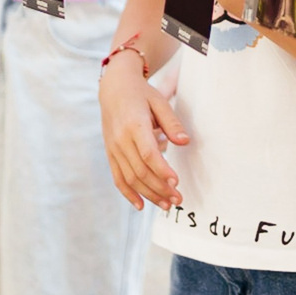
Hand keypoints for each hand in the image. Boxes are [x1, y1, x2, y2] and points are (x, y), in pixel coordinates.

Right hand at [101, 53, 186, 209]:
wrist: (113, 89)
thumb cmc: (141, 94)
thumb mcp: (159, 101)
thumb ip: (172, 122)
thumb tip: (185, 142)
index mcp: (134, 125)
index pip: (148, 153)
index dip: (162, 170)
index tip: (176, 182)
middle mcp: (120, 140)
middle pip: (140, 171)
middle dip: (160, 188)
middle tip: (178, 199)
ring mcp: (113, 149)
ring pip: (130, 179)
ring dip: (148, 195)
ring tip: (166, 205)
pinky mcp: (110, 154)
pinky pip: (117, 178)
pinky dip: (128, 194)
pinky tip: (141, 205)